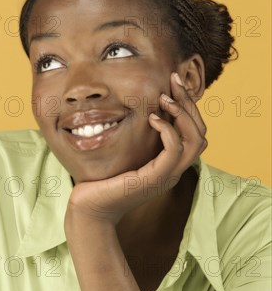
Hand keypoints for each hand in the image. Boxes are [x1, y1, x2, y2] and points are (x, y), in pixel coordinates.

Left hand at [65, 72, 207, 227]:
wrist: (89, 209)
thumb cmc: (101, 181)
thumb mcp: (122, 155)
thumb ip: (134, 138)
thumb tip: (134, 110)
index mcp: (168, 165)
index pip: (195, 132)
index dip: (187, 106)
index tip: (172, 83)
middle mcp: (173, 171)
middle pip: (201, 133)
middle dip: (189, 103)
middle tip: (173, 81)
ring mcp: (167, 176)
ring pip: (196, 141)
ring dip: (182, 114)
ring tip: (163, 99)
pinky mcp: (155, 179)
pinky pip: (175, 150)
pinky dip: (168, 130)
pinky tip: (151, 118)